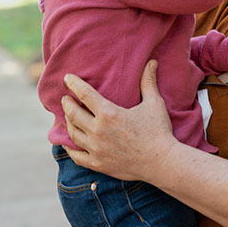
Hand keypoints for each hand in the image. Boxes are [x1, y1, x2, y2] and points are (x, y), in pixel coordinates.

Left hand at [61, 60, 176, 181]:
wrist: (162, 163)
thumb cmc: (159, 131)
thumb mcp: (154, 103)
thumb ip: (148, 82)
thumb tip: (152, 62)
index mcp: (109, 113)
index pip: (85, 94)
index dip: (74, 84)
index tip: (67, 78)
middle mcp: (98, 131)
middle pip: (73, 114)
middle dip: (67, 104)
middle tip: (65, 99)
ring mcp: (96, 149)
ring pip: (73, 134)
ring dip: (68, 123)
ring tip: (68, 117)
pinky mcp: (98, 164)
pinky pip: (77, 156)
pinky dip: (69, 148)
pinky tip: (67, 144)